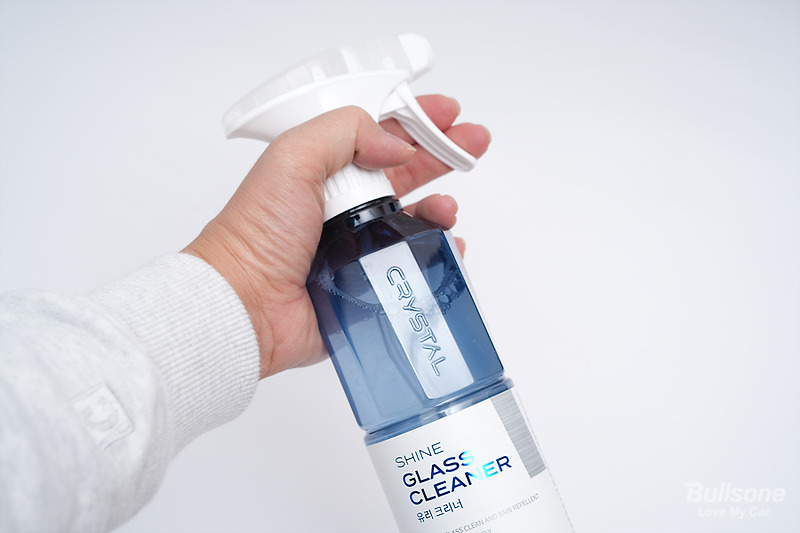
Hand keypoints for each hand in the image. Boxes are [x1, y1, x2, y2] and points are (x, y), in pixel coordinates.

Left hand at [184, 96, 490, 377]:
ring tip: (446, 208)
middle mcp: (342, 205)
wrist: (246, 305)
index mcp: (322, 171)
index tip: (445, 112)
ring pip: (414, 216)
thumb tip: (397, 145)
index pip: (376, 134)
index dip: (412, 120)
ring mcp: (357, 245)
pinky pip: (414, 262)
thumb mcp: (293, 159)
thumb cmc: (258, 233)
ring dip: (440, 205)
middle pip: (404, 170)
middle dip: (442, 153)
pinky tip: (449, 245)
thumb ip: (345, 133)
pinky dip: (438, 252)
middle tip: (474, 143)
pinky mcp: (369, 282)